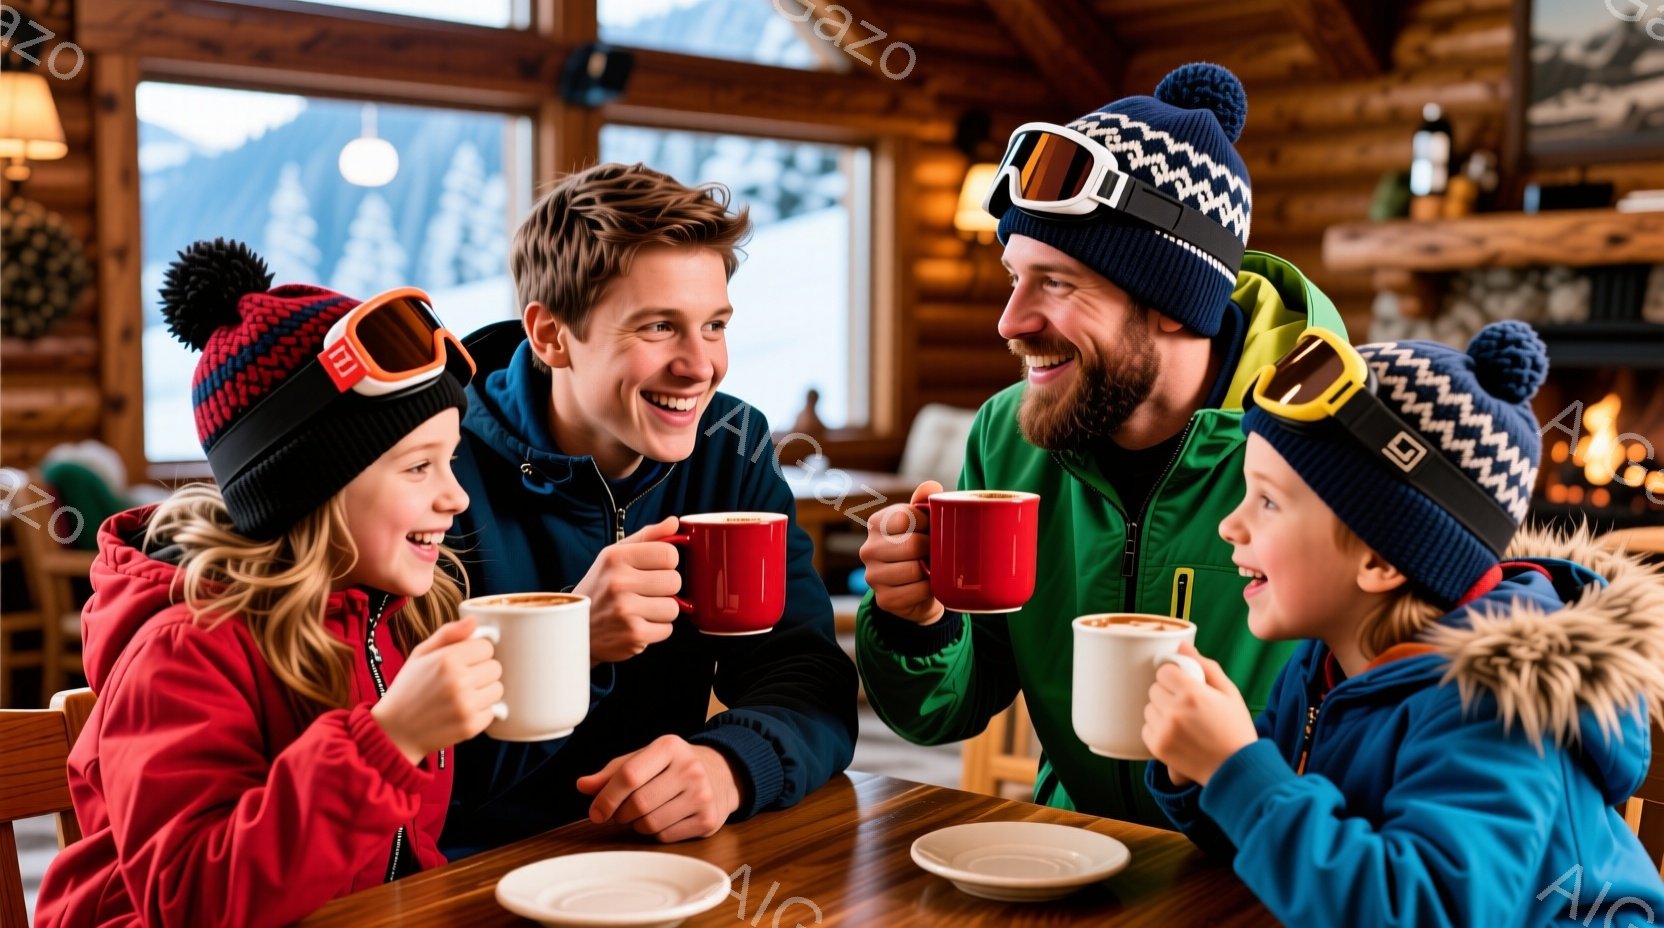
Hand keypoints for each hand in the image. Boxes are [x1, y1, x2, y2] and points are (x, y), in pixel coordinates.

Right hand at [372, 617, 502, 765]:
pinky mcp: (471, 726)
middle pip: (495, 667)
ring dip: (484, 691)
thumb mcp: (420, 654)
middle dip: (481, 671)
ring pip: (497, 689)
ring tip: (462, 695)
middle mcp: (459, 681)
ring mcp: (466, 705)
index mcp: (447, 659)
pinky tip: (461, 711)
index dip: (476, 652)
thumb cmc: (408, 689)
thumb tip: (473, 619)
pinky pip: (493, 711)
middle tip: (461, 679)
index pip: (487, 646)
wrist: (395, 731)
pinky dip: (481, 712)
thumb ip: (448, 634)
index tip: (464, 660)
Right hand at [575, 516, 682, 663]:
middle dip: (665, 588)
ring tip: (641, 609)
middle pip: (675, 581)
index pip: (669, 554)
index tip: (655, 569)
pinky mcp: (633, 635)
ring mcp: (626, 610)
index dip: (667, 563)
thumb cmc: (599, 588)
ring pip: (674, 607)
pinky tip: (638, 624)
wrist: (573, 627)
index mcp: (616, 557)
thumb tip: (675, 523)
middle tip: (646, 592)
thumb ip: (647, 537)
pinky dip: (656, 629)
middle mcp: (619, 582)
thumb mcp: (615, 555)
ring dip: (662, 611)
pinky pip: (667, 629)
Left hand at [575, 735, 742, 842]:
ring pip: (650, 824)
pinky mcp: (708, 820)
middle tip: (621, 813)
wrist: (722, 773)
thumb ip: (613, 772)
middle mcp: (689, 768)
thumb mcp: (646, 759)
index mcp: (669, 747)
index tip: (595, 812)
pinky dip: (656, 833)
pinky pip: (666, 837)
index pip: (629, 775)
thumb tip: (583, 786)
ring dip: (637, 825)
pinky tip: (664, 819)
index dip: (606, 798)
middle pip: (638, 804)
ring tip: (643, 814)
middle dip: (621, 814)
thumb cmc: (674, 766)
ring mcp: (702, 795)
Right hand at [858, 480, 944, 624]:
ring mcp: (872, 576)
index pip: (903, 517)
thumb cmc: (922, 548)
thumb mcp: (924, 521)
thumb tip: (931, 487)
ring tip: (931, 568)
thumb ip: (924, 502)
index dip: (925, 523)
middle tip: (935, 552)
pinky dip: (928, 589)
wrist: (921, 588)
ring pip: (913, 570)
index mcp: (876, 524)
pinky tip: (927, 585)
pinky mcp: (883, 600)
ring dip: (930, 571)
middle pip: (911, 545)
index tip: (930, 528)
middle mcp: (868, 549)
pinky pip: (915, 592)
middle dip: (931, 549)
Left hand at [1142, 643, 1258, 787]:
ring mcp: (1164, 729)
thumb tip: (1182, 646)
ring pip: (1148, 708)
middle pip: (1154, 689)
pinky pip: (1146, 728)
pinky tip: (1176, 734)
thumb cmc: (1235, 729)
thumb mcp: (1229, 692)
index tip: (1184, 685)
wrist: (1236, 769)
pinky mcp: (1158, 746)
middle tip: (1186, 705)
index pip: (1164, 671)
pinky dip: (1157, 729)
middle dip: (1168, 693)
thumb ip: (1205, 666)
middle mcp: (1174, 710)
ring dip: (1161, 711)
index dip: (1174, 676)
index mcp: (1192, 692)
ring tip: (1182, 721)